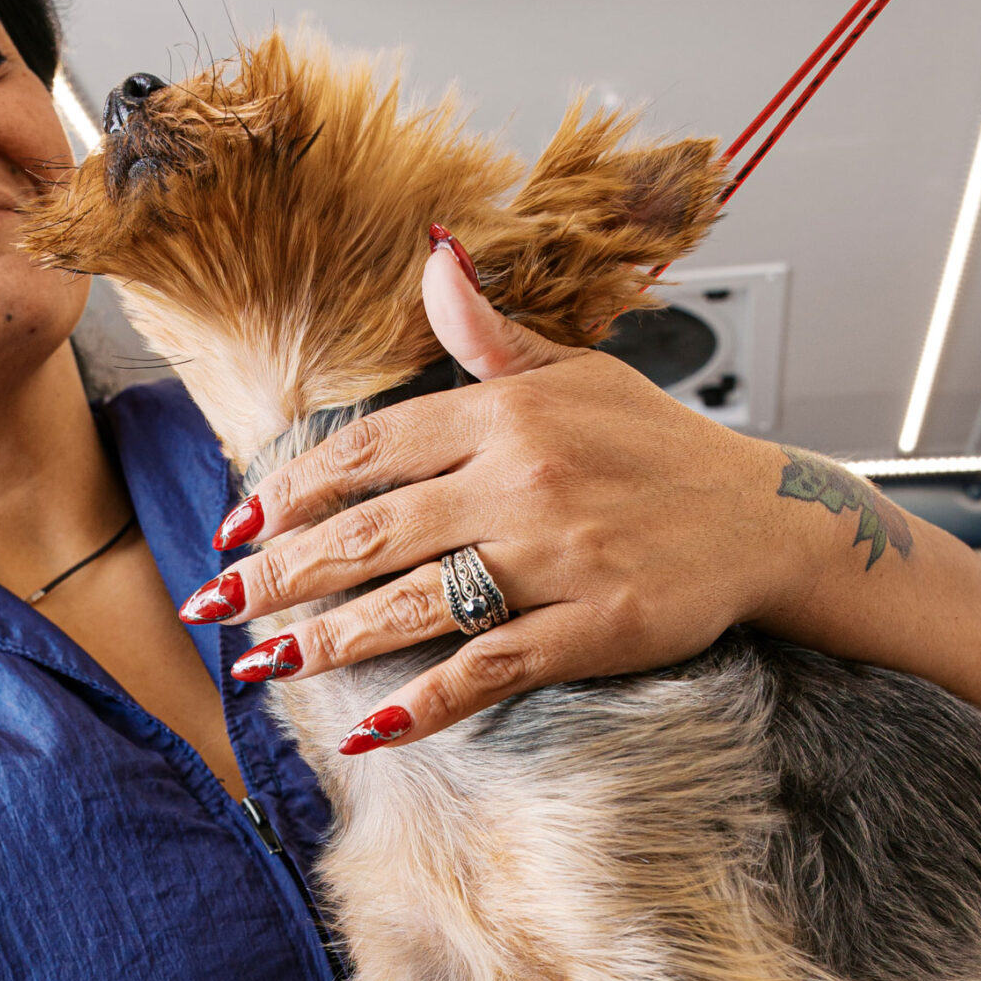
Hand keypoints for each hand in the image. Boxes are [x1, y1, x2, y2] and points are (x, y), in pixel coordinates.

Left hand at [185, 241, 792, 749]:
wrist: (767, 518)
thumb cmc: (662, 448)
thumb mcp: (577, 370)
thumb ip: (488, 331)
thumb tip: (429, 253)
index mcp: (506, 414)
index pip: (371, 450)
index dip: (293, 490)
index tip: (238, 525)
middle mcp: (521, 480)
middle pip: (369, 531)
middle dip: (277, 573)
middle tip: (212, 605)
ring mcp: (555, 558)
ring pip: (412, 603)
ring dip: (326, 638)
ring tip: (262, 663)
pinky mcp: (591, 628)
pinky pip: (489, 669)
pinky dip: (426, 703)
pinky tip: (370, 727)